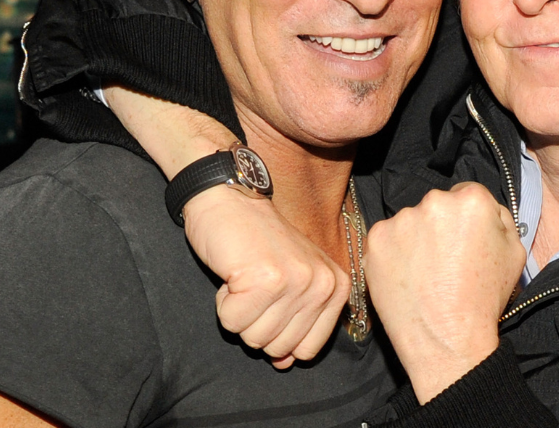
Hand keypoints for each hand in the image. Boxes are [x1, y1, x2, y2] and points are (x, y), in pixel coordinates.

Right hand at [104, 86, 350, 367]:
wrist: (232, 195)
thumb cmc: (257, 241)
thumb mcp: (289, 280)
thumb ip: (294, 324)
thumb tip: (285, 363)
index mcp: (335, 287)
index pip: (306, 350)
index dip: (278, 332)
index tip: (272, 295)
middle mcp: (322, 285)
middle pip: (278, 348)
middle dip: (256, 321)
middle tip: (255, 281)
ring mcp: (296, 282)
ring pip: (254, 338)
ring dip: (239, 311)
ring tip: (246, 275)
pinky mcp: (264, 280)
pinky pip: (231, 322)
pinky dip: (223, 302)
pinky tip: (233, 272)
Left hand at [365, 182, 525, 403]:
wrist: (447, 338)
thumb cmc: (484, 299)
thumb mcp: (515, 253)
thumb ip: (501, 219)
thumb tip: (485, 209)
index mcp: (472, 200)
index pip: (467, 195)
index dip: (467, 220)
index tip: (465, 243)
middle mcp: (434, 201)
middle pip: (437, 206)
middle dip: (440, 227)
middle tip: (446, 262)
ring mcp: (401, 220)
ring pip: (410, 222)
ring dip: (415, 239)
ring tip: (426, 275)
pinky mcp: (376, 240)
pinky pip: (387, 238)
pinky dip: (394, 254)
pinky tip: (407, 277)